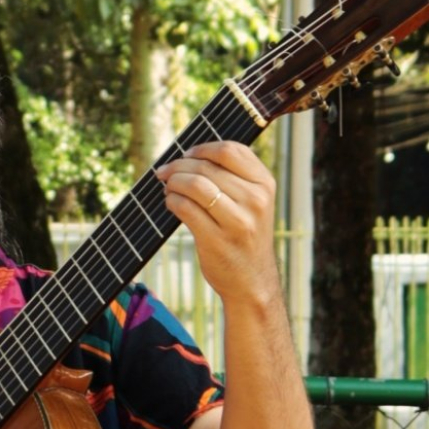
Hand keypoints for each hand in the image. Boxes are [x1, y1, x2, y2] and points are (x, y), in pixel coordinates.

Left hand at [156, 141, 279, 306]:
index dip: (202, 148)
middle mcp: (255, 199)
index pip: (231, 150)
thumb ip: (232, 177)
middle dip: (178, 165)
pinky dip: (171, 201)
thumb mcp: (253, 202)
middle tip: (164, 172)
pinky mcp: (217, 239)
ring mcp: (238, 220)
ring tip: (167, 188)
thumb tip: (189, 154)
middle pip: (207, 167)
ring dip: (172, 182)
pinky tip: (170, 203)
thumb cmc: (243, 235)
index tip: (186, 154)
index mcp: (265, 184)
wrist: (251, 280)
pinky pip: (184, 208)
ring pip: (194, 185)